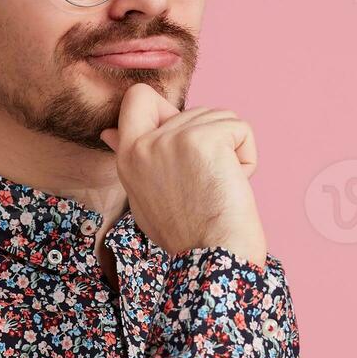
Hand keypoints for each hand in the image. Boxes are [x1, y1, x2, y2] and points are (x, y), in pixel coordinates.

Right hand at [100, 83, 266, 267]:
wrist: (213, 259)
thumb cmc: (188, 234)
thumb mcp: (144, 196)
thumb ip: (133, 160)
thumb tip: (109, 132)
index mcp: (127, 157)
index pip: (137, 98)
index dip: (166, 111)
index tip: (181, 146)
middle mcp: (144, 143)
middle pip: (192, 110)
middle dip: (211, 143)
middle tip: (205, 186)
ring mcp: (173, 138)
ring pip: (220, 118)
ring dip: (231, 152)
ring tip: (218, 188)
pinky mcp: (205, 140)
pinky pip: (240, 129)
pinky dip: (247, 157)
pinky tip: (234, 184)